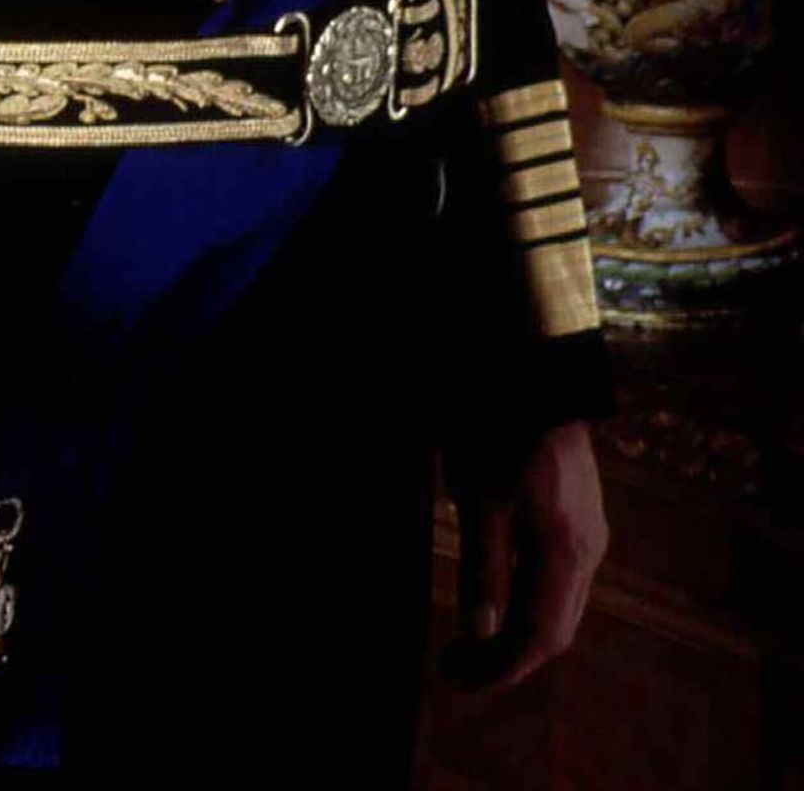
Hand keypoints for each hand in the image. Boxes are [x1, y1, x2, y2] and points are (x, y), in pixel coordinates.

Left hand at [443, 420, 608, 692]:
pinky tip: (495, 592)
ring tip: (469, 637)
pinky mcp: (581, 513)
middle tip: (454, 663)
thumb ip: (483, 564)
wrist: (538, 367)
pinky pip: (560, 578)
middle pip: (555, 629)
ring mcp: (590, 529)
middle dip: (506, 657)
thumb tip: (480, 631)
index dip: (499, 667)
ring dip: (517, 631)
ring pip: (560, 605)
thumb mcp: (479, 493)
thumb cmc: (502, 423)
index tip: (455, 676)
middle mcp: (589, 547)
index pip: (540, 636)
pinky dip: (527, 600)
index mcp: (566, 550)